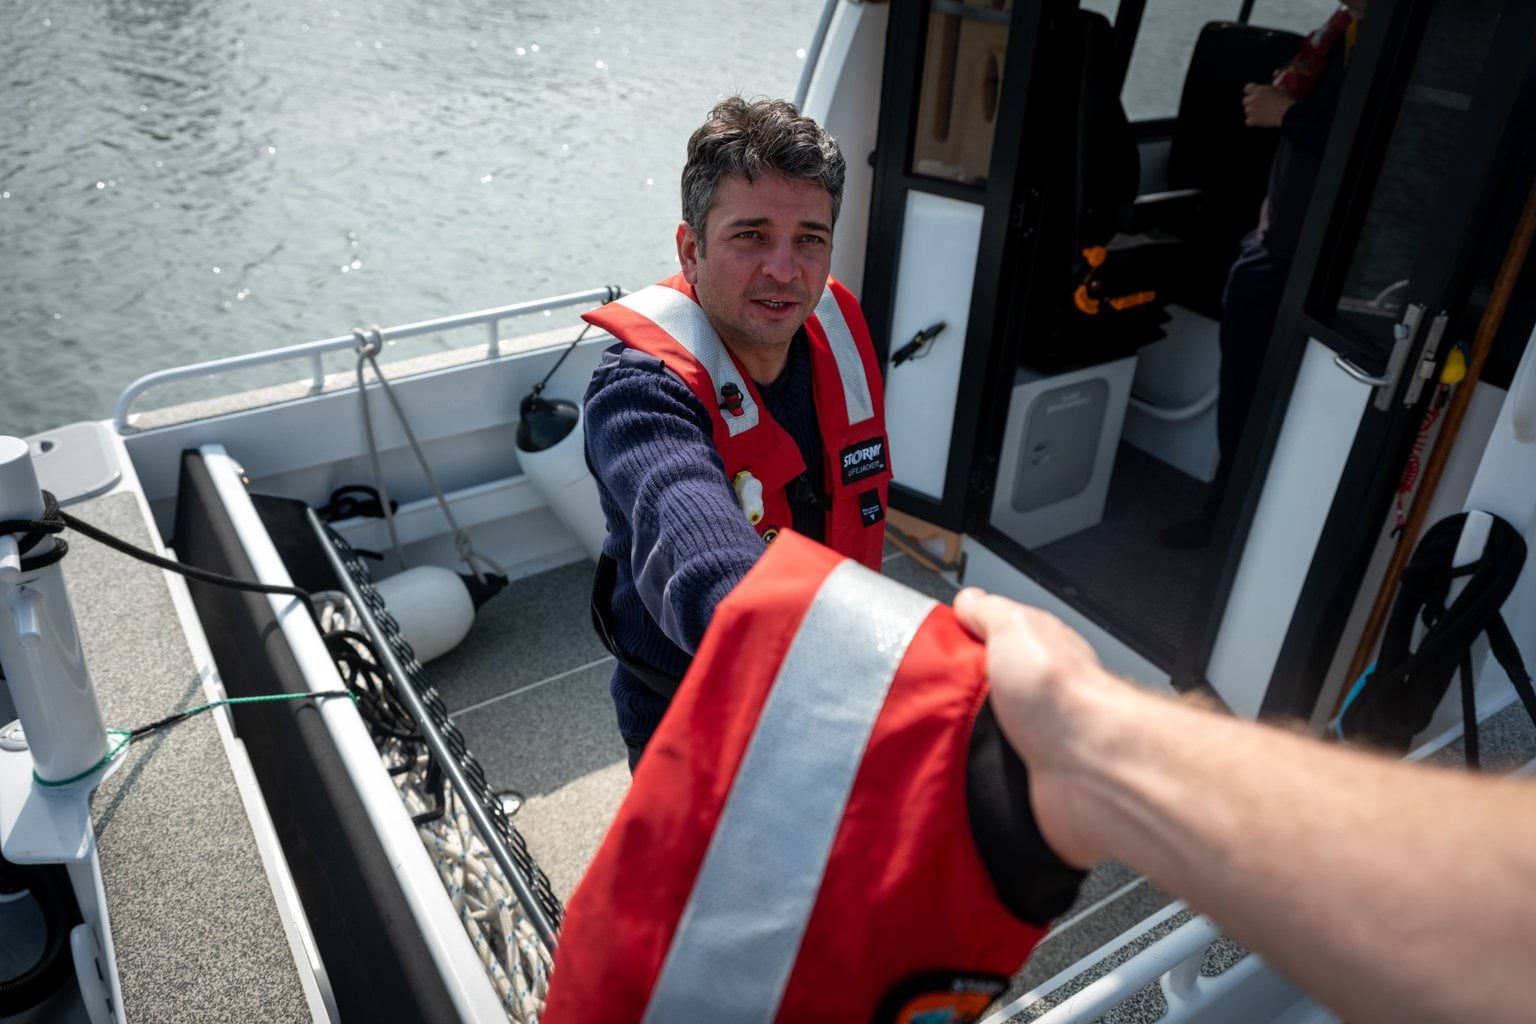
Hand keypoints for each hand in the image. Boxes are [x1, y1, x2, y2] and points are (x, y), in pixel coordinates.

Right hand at [953, 588, 1124, 866]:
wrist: (1087, 766)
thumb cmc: (1062, 695)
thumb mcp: (1015, 625)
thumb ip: (990, 611)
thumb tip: (969, 599)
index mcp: (1042, 652)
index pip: (993, 640)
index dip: (961, 643)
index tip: (931, 649)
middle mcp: (1041, 695)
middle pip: (982, 689)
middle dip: (953, 695)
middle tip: (931, 697)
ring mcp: (1036, 738)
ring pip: (982, 733)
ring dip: (960, 737)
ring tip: (937, 734)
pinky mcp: (1029, 777)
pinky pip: (989, 771)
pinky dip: (973, 771)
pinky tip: (960, 765)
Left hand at [1243, 83, 1295, 127]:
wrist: (1288, 112)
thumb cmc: (1286, 99)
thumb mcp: (1280, 88)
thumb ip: (1272, 88)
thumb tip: (1272, 87)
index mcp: (1259, 90)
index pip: (1247, 88)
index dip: (1250, 91)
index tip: (1253, 93)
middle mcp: (1253, 99)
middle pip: (1245, 101)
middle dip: (1250, 102)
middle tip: (1258, 104)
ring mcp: (1252, 110)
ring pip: (1246, 111)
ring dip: (1252, 112)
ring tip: (1261, 112)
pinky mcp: (1254, 120)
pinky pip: (1248, 122)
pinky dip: (1252, 122)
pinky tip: (1258, 120)